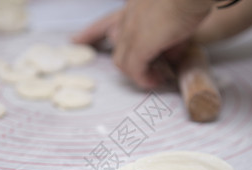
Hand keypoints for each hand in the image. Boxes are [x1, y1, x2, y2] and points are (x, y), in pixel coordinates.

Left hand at [74, 0, 211, 88]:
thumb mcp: (175, 19)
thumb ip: (168, 36)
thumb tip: (170, 54)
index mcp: (133, 8)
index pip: (105, 23)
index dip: (90, 33)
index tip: (76, 40)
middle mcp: (128, 17)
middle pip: (115, 45)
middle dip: (127, 63)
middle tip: (152, 75)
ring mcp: (131, 31)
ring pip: (123, 60)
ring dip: (139, 72)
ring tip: (156, 78)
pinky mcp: (140, 44)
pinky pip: (135, 68)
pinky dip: (144, 78)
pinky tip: (156, 80)